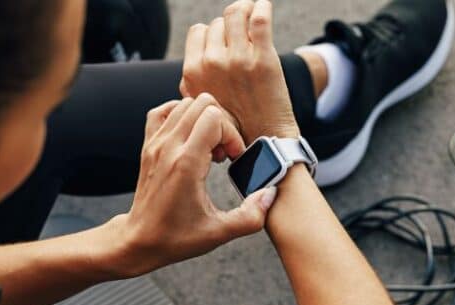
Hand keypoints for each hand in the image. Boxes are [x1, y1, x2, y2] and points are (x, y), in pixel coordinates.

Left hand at [104, 95, 276, 277]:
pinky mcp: (148, 146)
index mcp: (186, 164)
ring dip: (203, 120)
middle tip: (223, 153)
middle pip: (202, 104)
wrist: (140, 240)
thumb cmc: (176, 237)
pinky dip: (181, 116)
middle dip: (221, 124)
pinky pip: (163, 112)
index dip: (232, 135)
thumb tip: (270, 194)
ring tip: (209, 148)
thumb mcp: (219, 232)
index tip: (233, 159)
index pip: (215, 118)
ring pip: (185, 104)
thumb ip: (251, 216)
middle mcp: (168, 147)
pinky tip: (191, 137)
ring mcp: (155, 144)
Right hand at [181, 0, 300, 142]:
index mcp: (194, 72)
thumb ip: (191, 85)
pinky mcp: (264, 58)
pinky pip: (259, 18)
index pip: (199, 31)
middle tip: (243, 37)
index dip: (212, 34)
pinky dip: (262, 7)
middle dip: (231, 27)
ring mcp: (239, 59)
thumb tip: (190, 70)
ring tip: (253, 14)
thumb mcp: (201, 107)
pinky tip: (263, 7)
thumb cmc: (234, 128)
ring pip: (236, 13)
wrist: (264, 141)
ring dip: (245, 10)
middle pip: (219, 22)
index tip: (225, 41)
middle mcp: (213, 63)